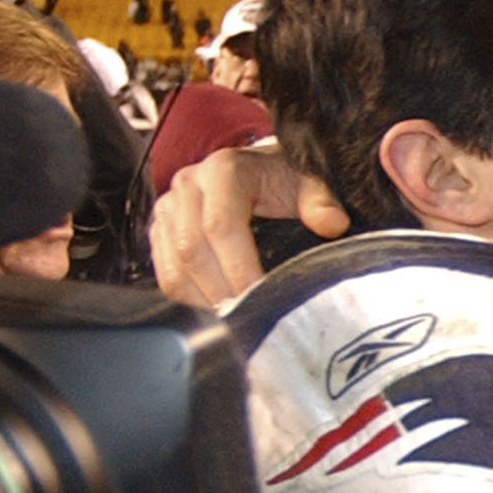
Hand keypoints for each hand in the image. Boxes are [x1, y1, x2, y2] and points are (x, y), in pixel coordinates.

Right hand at [149, 145, 348, 306]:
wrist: (258, 170)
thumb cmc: (284, 181)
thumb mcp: (309, 184)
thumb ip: (321, 203)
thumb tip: (332, 224)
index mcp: (224, 170)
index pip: (221, 226)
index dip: (239, 268)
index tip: (260, 297)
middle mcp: (188, 185)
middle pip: (191, 249)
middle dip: (220, 291)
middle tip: (246, 318)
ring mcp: (168, 208)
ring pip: (173, 266)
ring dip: (201, 300)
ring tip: (232, 322)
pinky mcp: (160, 230)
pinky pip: (165, 272)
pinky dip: (187, 298)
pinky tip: (213, 312)